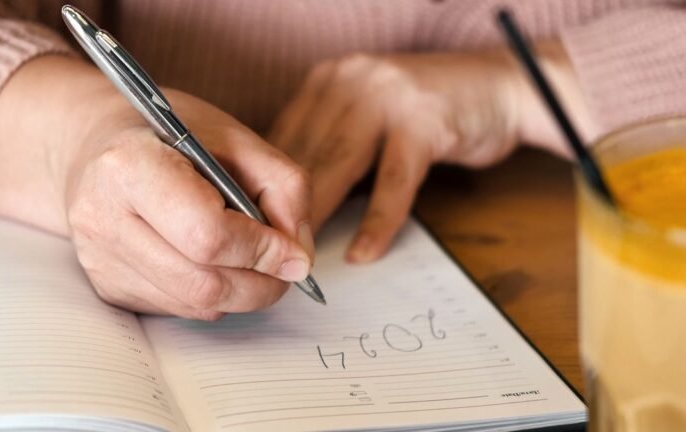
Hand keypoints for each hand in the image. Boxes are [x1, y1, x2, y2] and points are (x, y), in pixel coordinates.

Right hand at [0, 56, 313, 319]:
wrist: (98, 143)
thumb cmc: (171, 135)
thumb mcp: (238, 139)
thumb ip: (284, 189)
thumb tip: (298, 258)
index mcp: (131, 166)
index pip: (207, 235)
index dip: (261, 251)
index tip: (294, 254)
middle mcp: (103, 217)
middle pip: (202, 282)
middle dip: (260, 285)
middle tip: (287, 269)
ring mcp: (99, 258)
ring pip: (194, 305)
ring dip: (242, 294)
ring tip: (256, 263)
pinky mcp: (106, 285)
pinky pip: (178, 309)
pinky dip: (214, 296)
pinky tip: (216, 263)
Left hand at [269, 42, 591, 262]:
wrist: (499, 86)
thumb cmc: (424, 112)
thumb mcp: (366, 116)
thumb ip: (329, 143)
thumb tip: (284, 197)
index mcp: (329, 80)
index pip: (283, 138)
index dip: (264, 187)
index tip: (253, 227)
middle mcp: (350, 81)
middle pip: (304, 154)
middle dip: (285, 209)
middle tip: (271, 253)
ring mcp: (387, 98)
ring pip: (338, 167)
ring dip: (318, 218)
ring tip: (301, 258)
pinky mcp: (424, 122)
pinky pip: (393, 183)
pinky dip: (377, 222)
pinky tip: (362, 253)